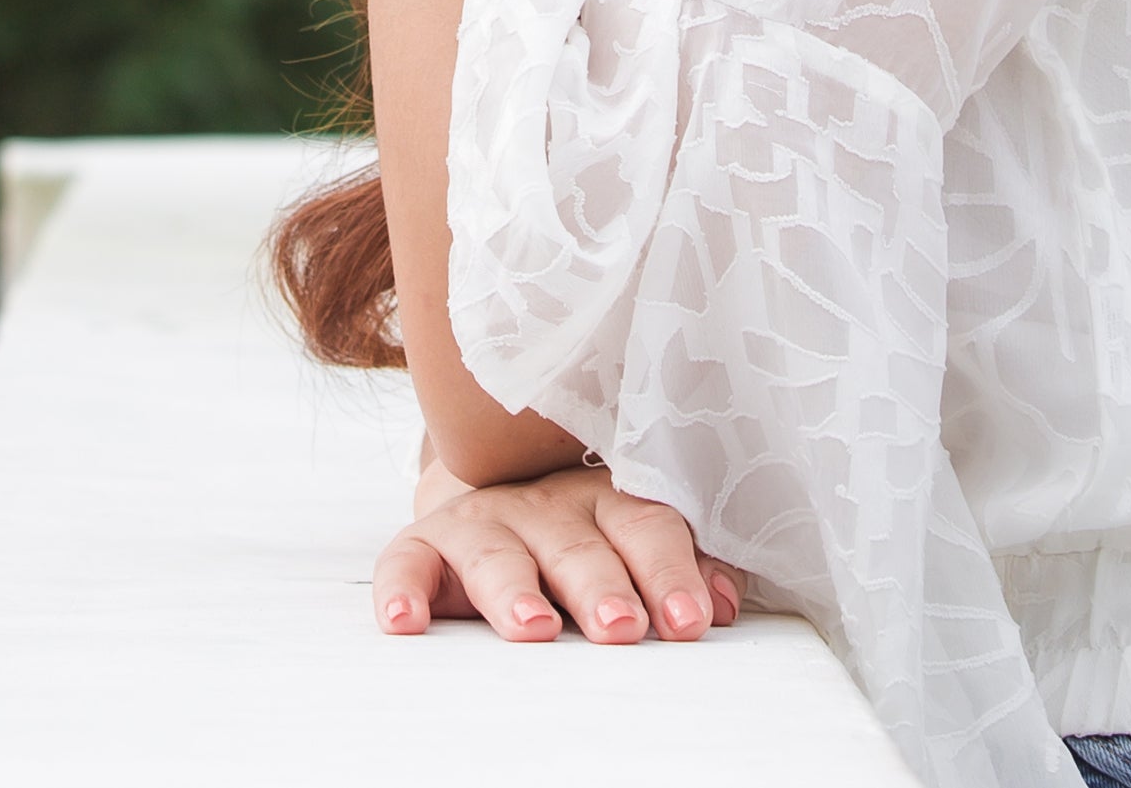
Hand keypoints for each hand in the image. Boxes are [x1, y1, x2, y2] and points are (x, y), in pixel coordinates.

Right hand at [377, 458, 745, 645]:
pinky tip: (406, 620)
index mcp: (605, 503)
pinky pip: (408, 560)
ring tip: (533, 628)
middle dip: (599, 584)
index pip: (645, 526)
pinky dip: (404, 586)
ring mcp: (484, 520)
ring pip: (498, 550)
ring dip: (514, 588)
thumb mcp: (635, 547)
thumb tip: (726, 603)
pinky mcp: (427, 543)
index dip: (668, 569)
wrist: (497, 505)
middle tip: (621, 627)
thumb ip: (684, 569)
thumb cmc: (586, 539)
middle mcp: (545, 506)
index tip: (688, 619)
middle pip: (576, 543)